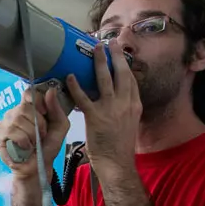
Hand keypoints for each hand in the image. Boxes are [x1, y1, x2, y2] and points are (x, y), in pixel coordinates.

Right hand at [0, 84, 69, 180]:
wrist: (39, 166)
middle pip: (24, 107)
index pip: (28, 93)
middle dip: (38, 123)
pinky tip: (25, 148)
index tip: (45, 112)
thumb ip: (57, 109)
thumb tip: (50, 90)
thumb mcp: (60, 127)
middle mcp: (15, 113)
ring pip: (17, 119)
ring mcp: (4, 123)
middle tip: (42, 135)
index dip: (36, 100)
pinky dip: (22, 141)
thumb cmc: (47, 146)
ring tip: (33, 144)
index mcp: (29, 108)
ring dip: (31, 134)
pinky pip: (10, 131)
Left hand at [65, 39, 140, 173]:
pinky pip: (84, 98)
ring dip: (99, 62)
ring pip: (105, 79)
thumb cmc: (120, 146)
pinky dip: (76, 86)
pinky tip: (70, 76)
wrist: (117, 163)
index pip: (131, 80)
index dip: (125, 64)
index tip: (120, 53)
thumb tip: (118, 98)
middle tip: (110, 41)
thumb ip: (125, 108)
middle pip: (122, 73)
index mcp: (135, 105)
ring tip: (94, 49)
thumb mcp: (129, 123)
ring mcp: (111, 109)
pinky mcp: (95, 117)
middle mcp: (125, 104)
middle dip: (116, 55)